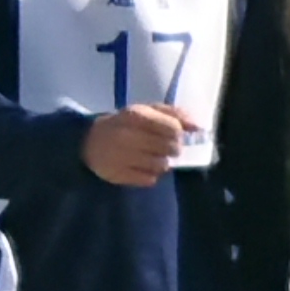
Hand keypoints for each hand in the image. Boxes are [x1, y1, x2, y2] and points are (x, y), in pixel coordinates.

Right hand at [82, 103, 196, 185]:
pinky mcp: (118, 175)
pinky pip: (149, 179)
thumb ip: (175, 115)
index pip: (173, 128)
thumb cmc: (127, 124)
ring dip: (163, 162)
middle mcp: (127, 135)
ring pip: (161, 165)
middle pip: (169, 148)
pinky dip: (151, 175)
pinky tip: (142, 166)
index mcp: (135, 115)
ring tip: (152, 156)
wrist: (90, 141)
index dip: (179, 134)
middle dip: (173, 149)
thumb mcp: (147, 111)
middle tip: (165, 147)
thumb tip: (199, 127)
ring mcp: (121, 157)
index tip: (175, 135)